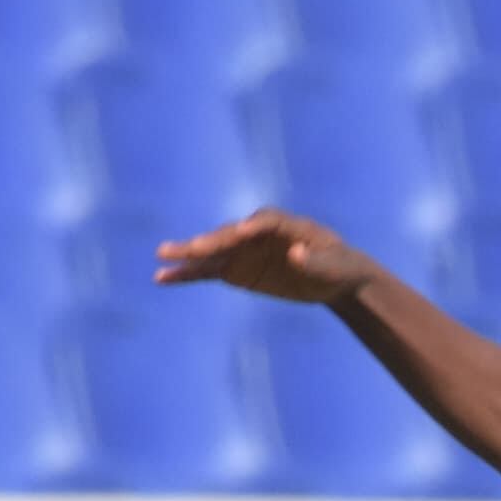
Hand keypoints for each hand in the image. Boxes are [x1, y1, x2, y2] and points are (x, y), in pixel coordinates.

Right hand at [152, 208, 378, 306]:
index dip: (252, 227)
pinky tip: (162, 278)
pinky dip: (186, 274)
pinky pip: (207, 271)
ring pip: (212, 252)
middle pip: (231, 236)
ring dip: (188, 255)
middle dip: (212, 242)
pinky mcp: (234, 269)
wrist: (334, 278)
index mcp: (284, 224)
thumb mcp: (333, 265)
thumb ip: (313, 261)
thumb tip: (295, 254)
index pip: (264, 223)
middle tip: (192, 248)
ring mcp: (242, 250)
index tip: (240, 233)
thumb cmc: (339, 266)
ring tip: (162, 256)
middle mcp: (256, 233)